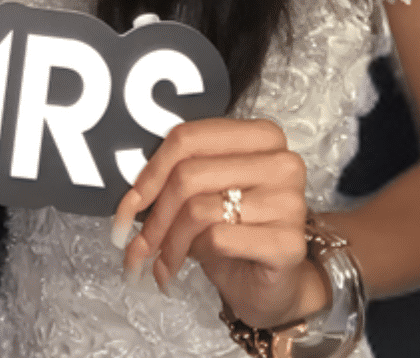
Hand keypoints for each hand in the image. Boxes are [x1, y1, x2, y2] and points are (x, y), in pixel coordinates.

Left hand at [110, 117, 325, 328]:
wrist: (272, 283)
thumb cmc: (235, 232)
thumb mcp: (205, 194)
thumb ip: (176, 176)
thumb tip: (130, 198)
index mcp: (260, 135)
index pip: (188, 137)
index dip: (150, 172)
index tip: (129, 204)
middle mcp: (281, 162)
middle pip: (189, 175)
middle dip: (154, 217)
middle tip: (137, 245)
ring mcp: (289, 202)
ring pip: (198, 210)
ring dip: (169, 243)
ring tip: (161, 261)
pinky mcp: (288, 242)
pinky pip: (218, 238)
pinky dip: (195, 253)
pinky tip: (194, 263)